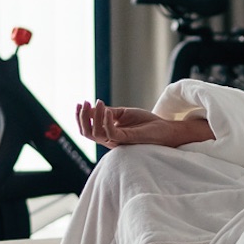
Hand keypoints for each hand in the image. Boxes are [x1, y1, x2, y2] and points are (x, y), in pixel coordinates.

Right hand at [74, 100, 214, 148]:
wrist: (164, 128)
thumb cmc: (146, 122)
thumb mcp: (123, 113)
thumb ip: (108, 112)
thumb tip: (91, 107)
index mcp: (108, 134)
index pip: (87, 130)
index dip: (80, 118)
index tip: (79, 103)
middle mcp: (111, 140)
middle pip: (87, 134)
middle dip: (82, 118)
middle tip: (83, 102)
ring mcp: (118, 141)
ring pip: (96, 134)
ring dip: (94, 116)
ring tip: (99, 102)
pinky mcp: (128, 139)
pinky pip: (111, 133)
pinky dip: (106, 120)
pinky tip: (108, 110)